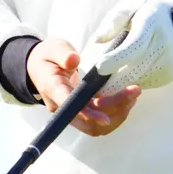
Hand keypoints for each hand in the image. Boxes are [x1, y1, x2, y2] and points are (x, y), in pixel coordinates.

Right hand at [26, 38, 140, 136]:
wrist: (38, 67)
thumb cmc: (47, 56)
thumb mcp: (52, 47)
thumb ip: (62, 53)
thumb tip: (75, 60)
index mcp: (53, 89)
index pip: (70, 107)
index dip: (88, 114)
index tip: (106, 118)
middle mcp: (62, 107)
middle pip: (87, 122)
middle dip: (113, 111)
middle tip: (133, 93)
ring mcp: (72, 112)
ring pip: (95, 126)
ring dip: (117, 115)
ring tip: (133, 96)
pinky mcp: (81, 111)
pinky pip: (98, 120)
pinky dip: (115, 113)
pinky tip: (127, 99)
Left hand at [91, 0, 172, 95]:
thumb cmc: (150, 12)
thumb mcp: (132, 5)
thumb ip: (114, 21)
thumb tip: (97, 40)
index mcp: (151, 23)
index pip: (134, 45)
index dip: (117, 58)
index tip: (99, 67)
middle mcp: (164, 45)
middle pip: (135, 69)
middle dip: (111, 80)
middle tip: (94, 85)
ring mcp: (169, 62)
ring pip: (138, 80)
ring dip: (120, 81)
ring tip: (110, 74)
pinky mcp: (169, 75)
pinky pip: (144, 83)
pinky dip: (133, 81)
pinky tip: (129, 70)